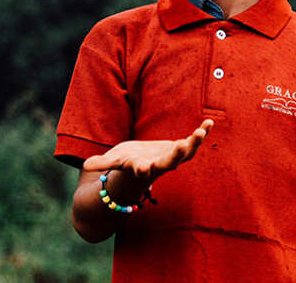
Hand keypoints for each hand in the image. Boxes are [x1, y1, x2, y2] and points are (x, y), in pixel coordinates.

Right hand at [82, 119, 213, 181]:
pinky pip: (193, 143)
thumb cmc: (124, 164)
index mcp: (142, 169)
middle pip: (169, 163)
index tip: (143, 169)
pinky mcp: (180, 150)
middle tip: (181, 146)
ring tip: (201, 131)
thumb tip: (85, 165)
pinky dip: (201, 134)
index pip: (143, 172)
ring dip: (194, 143)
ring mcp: (172, 158)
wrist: (140, 168)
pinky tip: (210, 123)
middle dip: (176, 155)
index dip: (144, 170)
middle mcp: (160, 166)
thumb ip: (101, 164)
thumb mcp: (112, 162)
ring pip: (185, 153)